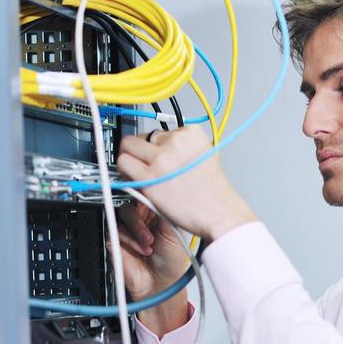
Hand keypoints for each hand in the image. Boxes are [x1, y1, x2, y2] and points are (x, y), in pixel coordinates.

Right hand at [114, 199, 188, 301]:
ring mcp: (127, 226)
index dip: (145, 191)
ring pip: (122, 212)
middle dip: (142, 217)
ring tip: (149, 246)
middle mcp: (141, 216)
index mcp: (156, 210)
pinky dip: (129, 240)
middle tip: (152, 234)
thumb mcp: (174, 230)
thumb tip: (156, 188)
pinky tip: (140, 250)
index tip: (147, 192)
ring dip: (137, 230)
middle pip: (131, 198)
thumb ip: (163, 208)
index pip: (146, 191)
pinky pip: (114, 228)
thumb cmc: (171, 260)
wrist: (160, 283)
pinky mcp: (114, 237)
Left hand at [116, 125, 256, 241]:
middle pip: (143, 135)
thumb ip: (182, 148)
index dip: (159, 147)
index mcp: (191, 132)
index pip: (162, 130)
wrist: (218, 213)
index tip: (162, 158)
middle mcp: (175, 141)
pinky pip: (123, 163)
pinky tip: (135, 180)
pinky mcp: (149, 176)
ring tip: (140, 172)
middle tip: (146, 165)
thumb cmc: (212, 192)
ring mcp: (161, 158)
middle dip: (142, 150)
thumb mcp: (204, 156)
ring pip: (128, 146)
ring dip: (130, 158)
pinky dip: (125, 171)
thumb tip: (157, 148)